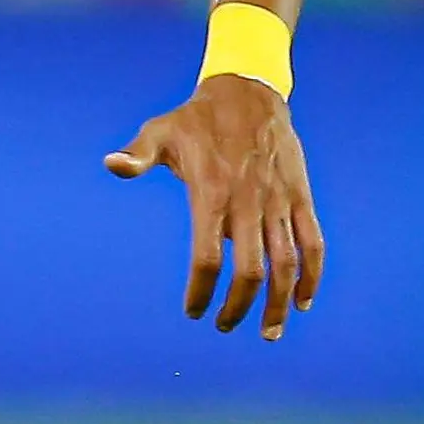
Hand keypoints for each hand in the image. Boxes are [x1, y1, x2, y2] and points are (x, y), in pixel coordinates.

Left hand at [104, 76, 325, 341]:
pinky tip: (302, 301)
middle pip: (250, 271)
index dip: (200, 291)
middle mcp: (248, 202)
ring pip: (286, 264)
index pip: (206, 258)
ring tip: (268, 332)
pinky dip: (311, 275)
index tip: (193, 311)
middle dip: (238, 307)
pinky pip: (313, 243)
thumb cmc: (197, 119)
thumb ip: (138, 156)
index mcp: (212, 193)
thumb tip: (110, 164)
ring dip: (278, 303)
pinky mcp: (301, 197)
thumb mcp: (160, 130)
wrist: (251, 92)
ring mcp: (279, 201)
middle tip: (224, 326)